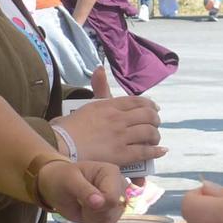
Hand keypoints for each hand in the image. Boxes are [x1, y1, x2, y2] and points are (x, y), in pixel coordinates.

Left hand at [37, 158, 127, 222]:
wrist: (58, 187)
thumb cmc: (63, 178)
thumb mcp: (69, 181)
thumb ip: (84, 190)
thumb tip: (99, 202)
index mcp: (111, 173)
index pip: (112, 198)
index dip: (97, 206)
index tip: (82, 201)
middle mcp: (119, 187)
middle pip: (112, 211)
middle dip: (92, 212)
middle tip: (80, 202)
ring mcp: (117, 201)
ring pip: (109, 221)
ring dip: (91, 219)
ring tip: (82, 206)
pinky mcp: (112, 214)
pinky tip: (85, 214)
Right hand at [52, 96, 166, 166]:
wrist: (61, 145)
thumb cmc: (68, 126)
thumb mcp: (86, 103)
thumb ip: (98, 87)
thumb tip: (100, 68)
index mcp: (109, 105)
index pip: (137, 101)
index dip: (149, 105)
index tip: (154, 108)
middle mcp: (118, 118)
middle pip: (148, 115)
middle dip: (155, 119)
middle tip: (155, 124)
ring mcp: (121, 136)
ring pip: (149, 133)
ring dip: (155, 135)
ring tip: (155, 138)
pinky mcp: (122, 154)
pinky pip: (145, 152)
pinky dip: (156, 151)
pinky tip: (161, 151)